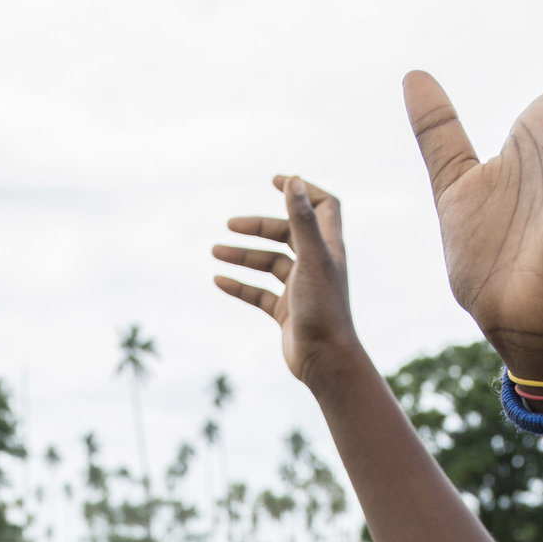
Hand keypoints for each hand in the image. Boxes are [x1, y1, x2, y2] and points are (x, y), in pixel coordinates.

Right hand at [213, 177, 365, 389]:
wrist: (325, 361)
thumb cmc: (323, 309)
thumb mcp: (311, 259)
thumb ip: (302, 219)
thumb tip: (293, 180)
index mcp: (327, 248)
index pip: (323, 206)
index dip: (302, 190)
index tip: (275, 181)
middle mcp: (316, 265)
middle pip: (287, 234)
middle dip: (259, 227)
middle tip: (230, 225)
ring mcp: (301, 289)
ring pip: (269, 264)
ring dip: (243, 256)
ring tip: (215, 252)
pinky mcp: (287, 312)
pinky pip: (260, 293)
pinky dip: (240, 285)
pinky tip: (219, 280)